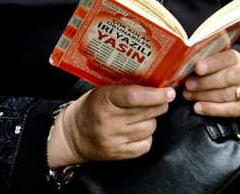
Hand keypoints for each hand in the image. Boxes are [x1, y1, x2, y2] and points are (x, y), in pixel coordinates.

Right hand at [47, 85, 173, 166]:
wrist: (70, 135)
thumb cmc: (90, 108)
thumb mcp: (102, 91)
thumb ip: (126, 89)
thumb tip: (157, 87)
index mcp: (104, 100)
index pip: (134, 97)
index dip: (156, 95)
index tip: (169, 92)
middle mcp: (108, 120)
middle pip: (147, 112)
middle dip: (160, 105)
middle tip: (162, 101)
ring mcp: (113, 139)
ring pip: (149, 128)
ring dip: (152, 120)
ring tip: (144, 116)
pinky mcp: (116, 153)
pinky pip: (144, 145)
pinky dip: (147, 137)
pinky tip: (139, 131)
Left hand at [182, 49, 239, 116]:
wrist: (238, 85)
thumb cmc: (220, 71)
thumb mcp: (215, 61)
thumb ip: (205, 61)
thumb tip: (187, 62)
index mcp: (237, 59)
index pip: (228, 58)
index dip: (213, 63)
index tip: (197, 68)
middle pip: (229, 77)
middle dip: (206, 82)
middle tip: (189, 84)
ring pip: (227, 94)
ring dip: (205, 96)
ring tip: (188, 95)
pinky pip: (229, 110)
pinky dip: (212, 109)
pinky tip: (198, 107)